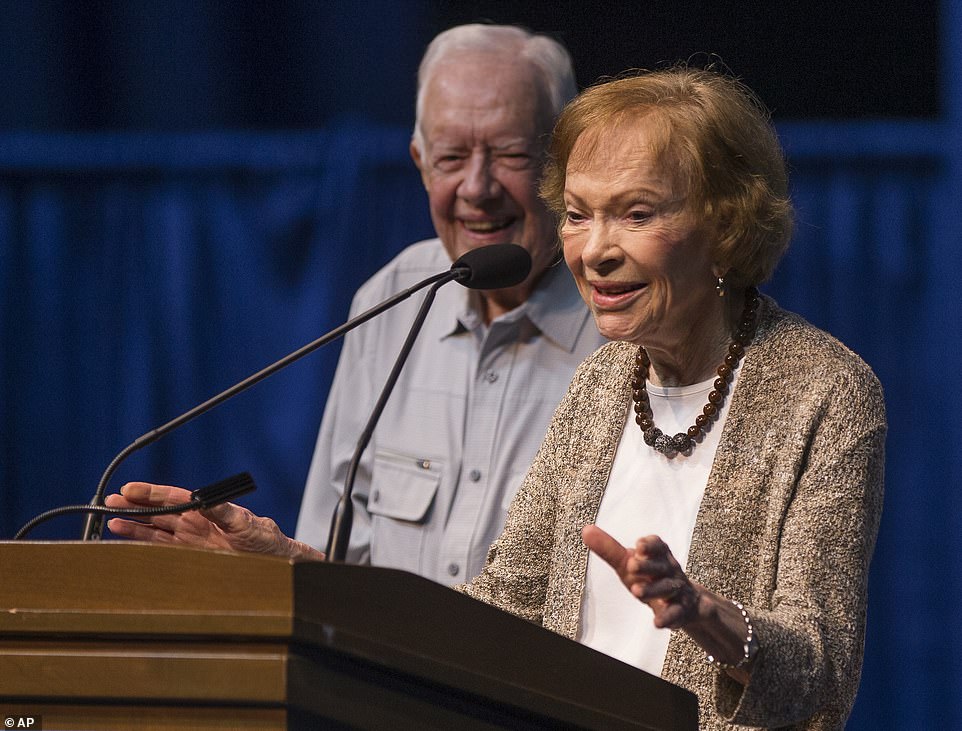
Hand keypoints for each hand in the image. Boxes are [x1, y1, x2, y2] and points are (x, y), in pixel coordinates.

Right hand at [105, 482, 322, 559]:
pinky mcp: (189, 554)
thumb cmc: (263, 538)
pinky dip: (143, 543)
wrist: (273, 560)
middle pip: (159, 510)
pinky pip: (161, 547)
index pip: (173, 497)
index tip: (130, 489)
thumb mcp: (246, 523)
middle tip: (110, 501)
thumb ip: (224, 512)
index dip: (151, 492)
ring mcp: (189, 538)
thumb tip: (204, 501)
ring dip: (133, 524)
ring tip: (111, 520)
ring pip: (155, 528)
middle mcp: (194, 521)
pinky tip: (126, 538)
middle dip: (134, 505)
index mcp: (206, 508)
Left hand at [582, 524, 699, 628]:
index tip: (639, 545)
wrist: (685, 602)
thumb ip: (609, 549)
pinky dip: (667, 618)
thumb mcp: (628, 563)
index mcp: (659, 555)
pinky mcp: (680, 611)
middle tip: (631, 566)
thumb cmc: (650, 577)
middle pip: (660, 566)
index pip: (658, 546)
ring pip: (666, 588)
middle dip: (647, 566)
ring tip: (636, 592)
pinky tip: (657, 623)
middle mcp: (669, 570)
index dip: (650, 545)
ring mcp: (676, 591)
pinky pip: (675, 614)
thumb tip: (586, 530)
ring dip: (652, 590)